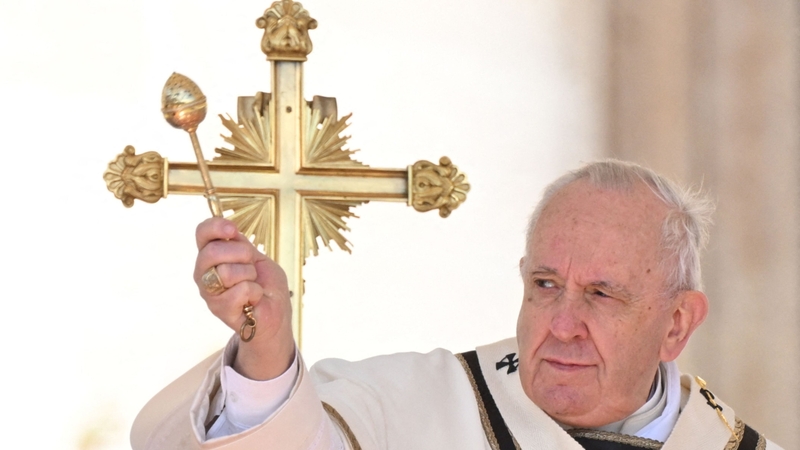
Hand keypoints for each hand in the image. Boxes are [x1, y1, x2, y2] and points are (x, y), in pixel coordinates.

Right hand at [194, 217, 294, 379]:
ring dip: (249, 276)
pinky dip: (255, 293)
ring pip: (226, 272)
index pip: (202, 232)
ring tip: (251, 284)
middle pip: (211, 251)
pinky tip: (253, 299)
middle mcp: (204, 272)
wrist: (275, 313)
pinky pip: (241, 290)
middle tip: (250, 266)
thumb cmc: (265, 284)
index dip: (216, 227)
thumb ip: (240, 244)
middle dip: (241, 254)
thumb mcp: (256, 257)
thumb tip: (229, 231)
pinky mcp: (219, 309)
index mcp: (211, 255)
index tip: (233, 231)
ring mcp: (209, 292)